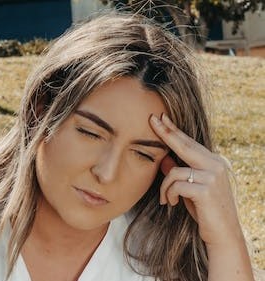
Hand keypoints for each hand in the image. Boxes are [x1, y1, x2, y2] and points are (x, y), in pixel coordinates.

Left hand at [149, 114, 243, 246]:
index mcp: (215, 162)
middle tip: (152, 119)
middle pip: (185, 145)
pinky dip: (169, 194)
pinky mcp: (206, 190)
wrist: (223, 234)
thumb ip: (181, 173)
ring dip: (165, 187)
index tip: (161, 118)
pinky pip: (176, 185)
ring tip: (166, 199)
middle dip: (166, 133)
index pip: (190, 143)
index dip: (174, 130)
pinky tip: (172, 203)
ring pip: (175, 171)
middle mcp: (217, 165)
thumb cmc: (205, 211)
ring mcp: (213, 176)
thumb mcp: (190, 189)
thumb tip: (164, 160)